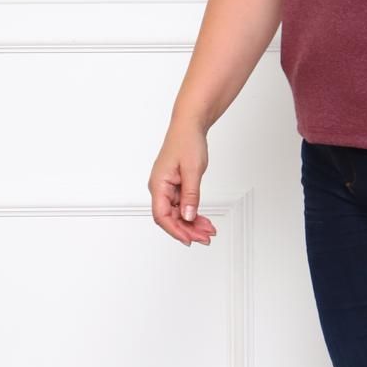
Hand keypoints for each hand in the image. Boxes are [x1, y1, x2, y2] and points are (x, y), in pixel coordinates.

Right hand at [149, 120, 218, 247]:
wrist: (189, 126)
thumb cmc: (187, 142)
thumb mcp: (192, 170)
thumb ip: (191, 195)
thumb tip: (188, 216)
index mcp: (158, 184)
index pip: (162, 216)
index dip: (175, 230)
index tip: (189, 239)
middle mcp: (160, 188)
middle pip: (171, 217)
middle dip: (188, 230)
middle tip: (206, 237)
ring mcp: (168, 188)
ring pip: (178, 213)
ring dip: (192, 224)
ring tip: (208, 231)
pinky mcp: (176, 186)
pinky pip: (183, 205)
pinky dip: (193, 213)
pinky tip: (204, 220)